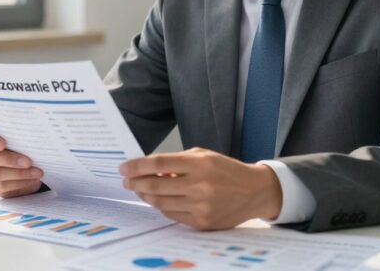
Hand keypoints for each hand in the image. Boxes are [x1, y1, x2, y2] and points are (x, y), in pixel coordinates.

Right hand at [0, 125, 42, 197]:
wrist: (20, 162)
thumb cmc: (18, 143)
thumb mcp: (17, 136)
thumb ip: (18, 134)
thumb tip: (32, 137)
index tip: (2, 144)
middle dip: (10, 160)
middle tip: (28, 162)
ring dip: (19, 174)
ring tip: (36, 172)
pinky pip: (2, 186)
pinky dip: (19, 183)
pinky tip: (31, 180)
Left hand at [119, 147, 282, 229]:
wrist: (255, 191)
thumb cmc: (226, 170)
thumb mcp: (204, 156)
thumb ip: (177, 162)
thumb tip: (148, 170)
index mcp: (199, 164)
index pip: (159, 164)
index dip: (137, 166)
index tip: (123, 168)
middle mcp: (200, 185)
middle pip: (156, 185)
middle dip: (135, 183)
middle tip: (126, 180)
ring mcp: (201, 206)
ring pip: (161, 202)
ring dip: (146, 195)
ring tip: (140, 189)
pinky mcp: (203, 223)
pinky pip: (172, 215)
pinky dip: (161, 206)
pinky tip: (157, 199)